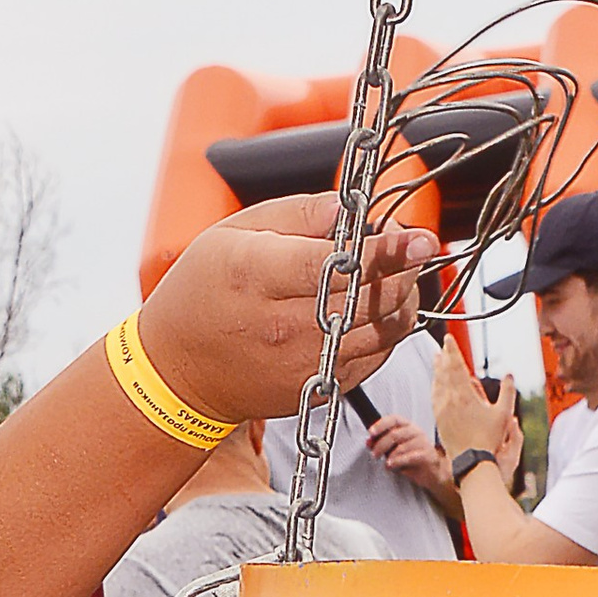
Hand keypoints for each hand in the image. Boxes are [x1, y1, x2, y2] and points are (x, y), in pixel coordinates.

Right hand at [140, 196, 430, 426]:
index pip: (334, 265)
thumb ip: (296, 215)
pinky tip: (376, 306)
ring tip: (396, 273)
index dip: (384, 251)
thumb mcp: (233, 232)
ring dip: (402, 298)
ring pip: (382, 331)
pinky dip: (388, 328)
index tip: (418, 235)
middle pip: (368, 298)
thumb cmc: (204, 292)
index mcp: (256, 276)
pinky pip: (376, 357)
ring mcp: (303, 363)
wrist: (180, 370)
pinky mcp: (320, 387)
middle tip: (411, 245)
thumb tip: (347, 209)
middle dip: (404, 268)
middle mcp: (282, 325)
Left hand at [365, 412, 454, 496]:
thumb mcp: (394, 450)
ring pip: (401, 447)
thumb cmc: (411, 459)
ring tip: (386, 464)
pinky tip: (392, 466)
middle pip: (394, 434)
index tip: (371, 432)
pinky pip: (409, 457)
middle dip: (381, 445)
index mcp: (408, 426)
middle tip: (374, 454)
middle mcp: (416, 432)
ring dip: (389, 457)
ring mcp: (423, 443)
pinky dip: (398, 462)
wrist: (432, 473)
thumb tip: (369, 442)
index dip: (381, 424)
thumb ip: (382, 444)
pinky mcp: (428, 455)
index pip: (394, 419)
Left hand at [434, 348, 519, 476]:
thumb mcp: (504, 414)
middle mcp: (449, 400)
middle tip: (442, 346)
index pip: (454, 365)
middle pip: (442, 371)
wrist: (471, 461)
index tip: (448, 338)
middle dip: (443, 356)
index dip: (451, 349)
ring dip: (437, 369)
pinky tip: (436, 384)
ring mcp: (441, 409)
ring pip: (436, 383)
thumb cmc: (488, 440)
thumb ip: (508, 392)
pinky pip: (434, 395)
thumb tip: (509, 376)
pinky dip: (435, 384)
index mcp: (464, 394)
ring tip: (437, 360)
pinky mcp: (438, 419)